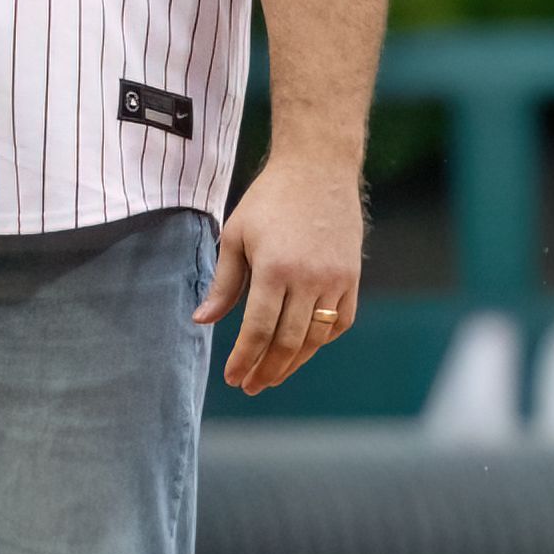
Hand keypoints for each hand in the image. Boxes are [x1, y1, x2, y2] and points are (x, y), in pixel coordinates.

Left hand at [193, 153, 363, 394]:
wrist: (318, 168)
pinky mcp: (352, 276)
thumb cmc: (269, 200)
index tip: (233, 378)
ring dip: (294, 362)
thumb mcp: (236, 236)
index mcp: (275, 269)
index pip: (259, 330)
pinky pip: (340, 321)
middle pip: (289, 342)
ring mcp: (336, 279)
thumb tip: (202, 321)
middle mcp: (309, 278)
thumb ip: (224, 284)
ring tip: (273, 374)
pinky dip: (321, 339)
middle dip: (268, 370)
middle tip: (250, 385)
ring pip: (316, 337)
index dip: (245, 359)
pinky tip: (303, 347)